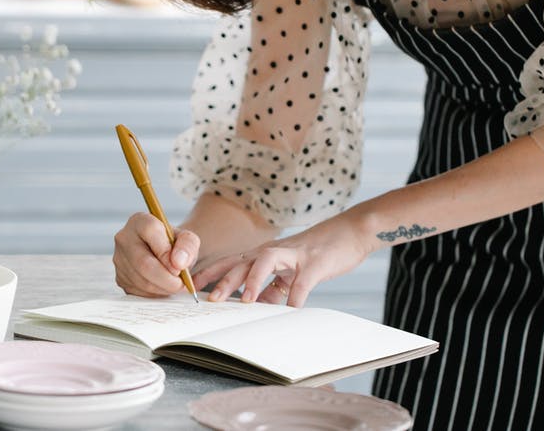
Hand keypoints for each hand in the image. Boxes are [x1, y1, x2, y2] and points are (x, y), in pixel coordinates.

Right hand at [112, 212, 199, 297]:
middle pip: (144, 263)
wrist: (166, 256)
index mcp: (140, 221)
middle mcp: (124, 239)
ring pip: (142, 281)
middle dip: (168, 279)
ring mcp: (119, 260)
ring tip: (177, 284)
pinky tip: (166, 287)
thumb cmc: (175, 245)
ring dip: (164, 288)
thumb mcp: (188, 239)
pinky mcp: (120, 279)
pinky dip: (157, 294)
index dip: (166, 252)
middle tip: (182, 283)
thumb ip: (188, 246)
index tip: (179, 265)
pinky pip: (139, 292)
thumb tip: (178, 262)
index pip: (150, 231)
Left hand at [193, 216, 374, 307]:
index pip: (232, 261)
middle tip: (207, 298)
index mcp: (266, 254)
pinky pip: (302, 281)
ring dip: (252, 280)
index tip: (191, 287)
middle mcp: (275, 251)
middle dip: (222, 278)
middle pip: (241, 260)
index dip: (211, 272)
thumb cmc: (319, 252)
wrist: (352, 231)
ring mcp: (295, 255)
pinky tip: (291, 312)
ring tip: (244, 300)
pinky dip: (295, 297)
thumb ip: (273, 287)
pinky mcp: (316, 262)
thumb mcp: (290, 271)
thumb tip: (256, 307)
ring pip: (266, 261)